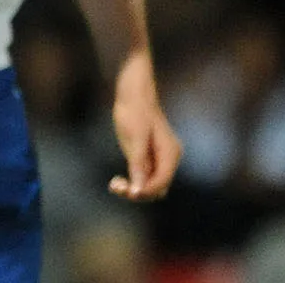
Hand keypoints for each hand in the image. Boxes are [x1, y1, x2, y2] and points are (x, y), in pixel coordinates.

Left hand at [108, 53, 180, 200]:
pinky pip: (145, 177)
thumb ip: (138, 164)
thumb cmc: (134, 111)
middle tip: (115, 185)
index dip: (144, 190)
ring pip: (150, 184)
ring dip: (134, 188)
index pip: (161, 182)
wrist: (134, 92)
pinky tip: (117, 181)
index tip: (126, 192)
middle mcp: (169, 158)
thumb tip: (138, 190)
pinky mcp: (150, 157)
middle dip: (138, 191)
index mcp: (171, 154)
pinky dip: (133, 181)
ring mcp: (160, 158)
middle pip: (157, 187)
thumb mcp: (135, 138)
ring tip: (114, 184)